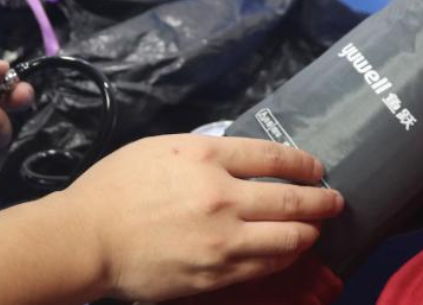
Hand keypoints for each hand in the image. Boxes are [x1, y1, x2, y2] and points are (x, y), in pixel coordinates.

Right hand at [59, 135, 344, 301]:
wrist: (87, 238)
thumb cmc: (116, 187)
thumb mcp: (162, 148)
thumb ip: (206, 152)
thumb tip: (244, 160)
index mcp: (206, 156)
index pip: (273, 156)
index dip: (303, 163)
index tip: (317, 169)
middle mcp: (222, 196)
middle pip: (292, 199)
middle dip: (322, 201)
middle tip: (335, 201)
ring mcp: (222, 240)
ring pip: (288, 238)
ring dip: (308, 232)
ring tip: (315, 229)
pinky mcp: (216, 274)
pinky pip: (265, 266)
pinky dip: (284, 257)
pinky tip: (287, 252)